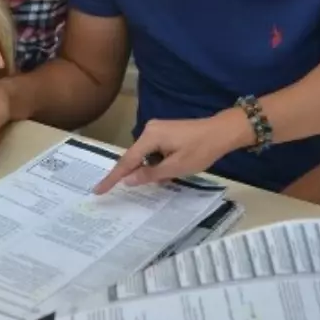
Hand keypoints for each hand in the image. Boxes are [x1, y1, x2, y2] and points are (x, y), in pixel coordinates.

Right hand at [93, 109, 254, 193]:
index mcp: (150, 136)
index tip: (98, 190)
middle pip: (134, 157)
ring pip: (145, 156)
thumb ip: (150, 174)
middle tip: (144, 185)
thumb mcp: (176, 167)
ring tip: (172, 174)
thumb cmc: (201, 150)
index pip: (127, 161)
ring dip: (152, 169)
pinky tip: (171, 168)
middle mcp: (149, 129)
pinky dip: (157, 162)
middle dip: (137, 174)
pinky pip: (153, 151)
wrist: (222, 131)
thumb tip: (127, 180)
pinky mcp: (164, 132)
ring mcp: (157, 129)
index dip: (113, 177)